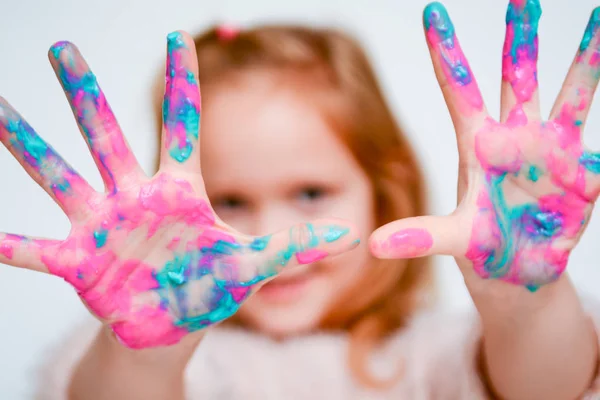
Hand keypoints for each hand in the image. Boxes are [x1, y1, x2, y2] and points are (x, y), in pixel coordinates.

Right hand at [0, 31, 358, 347]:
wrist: (170, 324)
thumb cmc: (210, 287)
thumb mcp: (255, 263)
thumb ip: (297, 246)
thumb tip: (350, 237)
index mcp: (178, 191)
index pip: (183, 126)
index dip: (185, 84)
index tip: (180, 35)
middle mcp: (134, 197)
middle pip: (108, 135)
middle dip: (85, 93)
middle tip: (63, 47)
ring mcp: (103, 225)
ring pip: (61, 176)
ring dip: (29, 147)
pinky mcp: (80, 262)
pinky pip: (40, 251)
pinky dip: (16, 246)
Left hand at [370, 1, 599, 290]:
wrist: (517, 269)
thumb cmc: (480, 246)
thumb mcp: (449, 239)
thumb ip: (418, 237)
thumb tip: (374, 245)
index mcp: (476, 145)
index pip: (458, 89)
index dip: (446, 52)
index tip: (432, 12)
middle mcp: (514, 138)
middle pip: (517, 79)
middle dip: (521, 39)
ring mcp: (550, 151)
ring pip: (569, 95)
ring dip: (585, 61)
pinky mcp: (580, 173)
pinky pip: (594, 153)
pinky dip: (595, 154)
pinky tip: (596, 148)